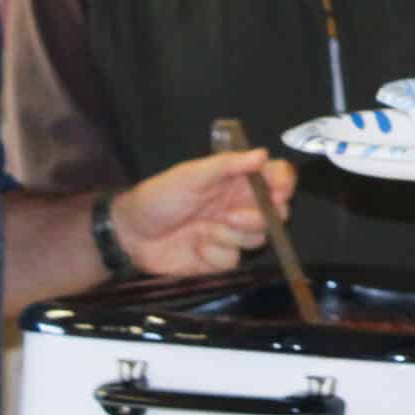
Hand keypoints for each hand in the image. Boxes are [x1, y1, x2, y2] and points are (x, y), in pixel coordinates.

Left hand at [115, 151, 296, 276]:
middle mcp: (240, 206)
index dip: (284, 184)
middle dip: (259, 217)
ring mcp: (232, 233)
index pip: (276, 177)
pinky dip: (215, 254)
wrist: (131, 234)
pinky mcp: (220, 259)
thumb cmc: (159, 197)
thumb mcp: (191, 175)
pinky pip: (234, 260)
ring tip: (204, 229)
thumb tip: (262, 154)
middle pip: (276, 212)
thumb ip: (228, 165)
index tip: (277, 192)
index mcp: (236, 181)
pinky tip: (196, 246)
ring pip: (258, 239)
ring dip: (231, 235)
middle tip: (231, 216)